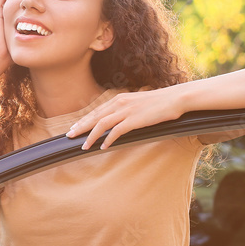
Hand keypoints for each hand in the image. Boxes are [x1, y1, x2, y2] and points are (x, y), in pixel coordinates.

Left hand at [66, 86, 183, 149]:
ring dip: (91, 136)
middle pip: (95, 116)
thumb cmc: (159, 103)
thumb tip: (120, 121)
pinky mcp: (134, 119)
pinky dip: (108, 139)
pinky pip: (117, 131)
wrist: (175, 98)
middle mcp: (120, 103)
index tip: (75, 127)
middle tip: (69, 136)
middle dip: (80, 127)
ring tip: (83, 146)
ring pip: (102, 124)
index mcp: (119, 99)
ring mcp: (126, 111)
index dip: (84, 120)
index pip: (97, 111)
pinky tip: (103, 147)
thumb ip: (127, 111)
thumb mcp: (138, 104)